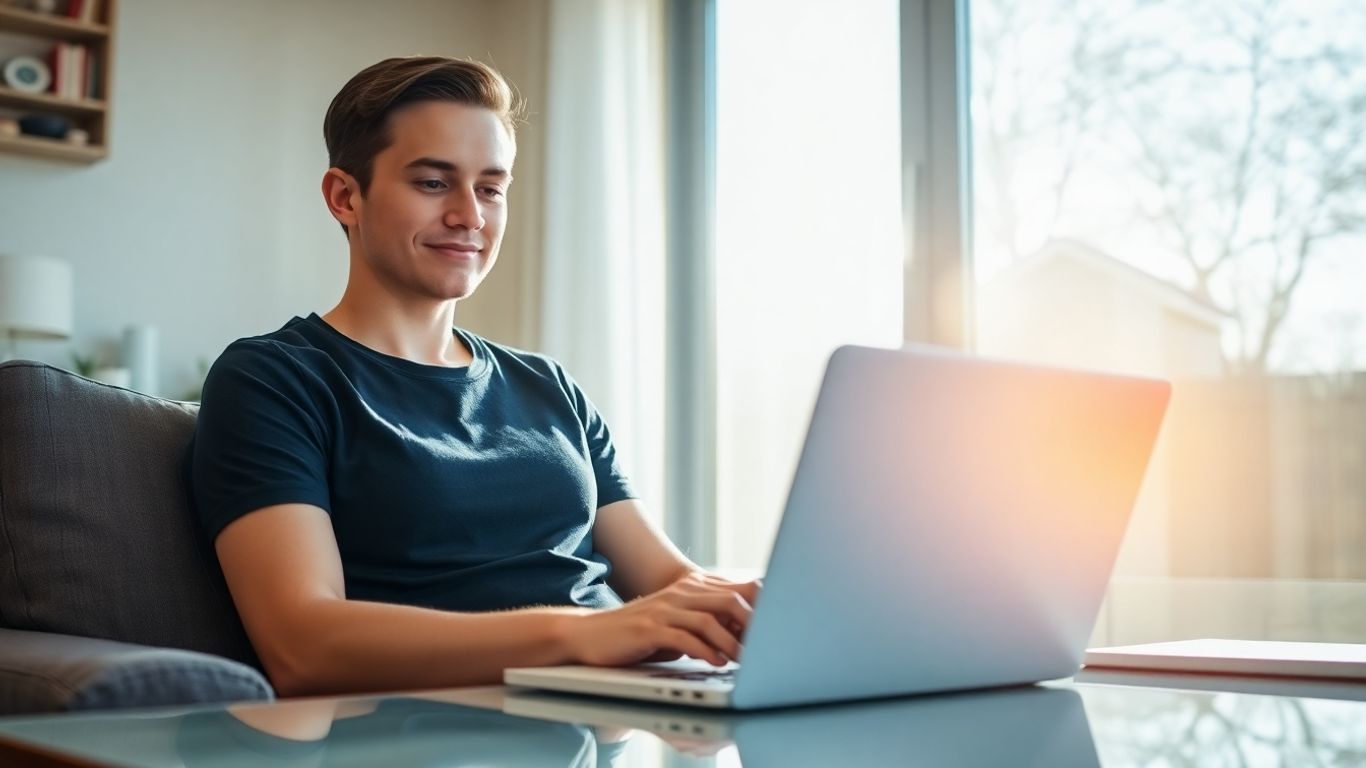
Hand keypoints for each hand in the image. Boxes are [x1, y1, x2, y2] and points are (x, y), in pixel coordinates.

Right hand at [563, 571, 761, 667]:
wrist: (592, 634)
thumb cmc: (641, 634)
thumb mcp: (679, 625)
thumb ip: (708, 625)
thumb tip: (746, 637)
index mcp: (692, 588)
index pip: (737, 589)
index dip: (761, 608)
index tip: (779, 629)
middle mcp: (681, 593)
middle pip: (730, 599)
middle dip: (755, 625)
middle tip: (770, 647)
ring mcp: (665, 608)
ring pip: (710, 619)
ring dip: (733, 642)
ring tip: (747, 661)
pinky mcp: (650, 627)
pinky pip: (684, 636)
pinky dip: (705, 650)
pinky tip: (717, 663)